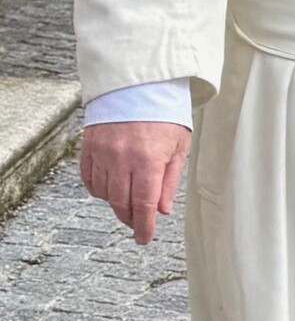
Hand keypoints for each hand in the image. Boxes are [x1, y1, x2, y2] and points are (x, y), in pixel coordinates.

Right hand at [80, 121, 191, 244]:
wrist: (137, 82)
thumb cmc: (164, 112)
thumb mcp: (179, 145)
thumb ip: (169, 180)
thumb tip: (162, 210)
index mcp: (148, 160)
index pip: (143, 206)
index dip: (143, 227)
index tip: (144, 238)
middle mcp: (122, 158)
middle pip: (121, 204)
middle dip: (130, 218)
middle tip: (138, 222)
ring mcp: (102, 152)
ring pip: (104, 194)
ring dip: (115, 204)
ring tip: (126, 203)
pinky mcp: (89, 146)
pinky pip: (89, 179)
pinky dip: (98, 189)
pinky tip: (109, 189)